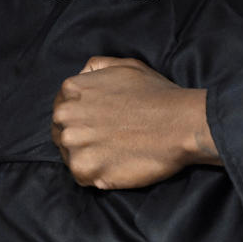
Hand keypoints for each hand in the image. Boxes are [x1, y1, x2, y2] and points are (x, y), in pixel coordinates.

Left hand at [51, 56, 219, 189]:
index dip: (82, 117)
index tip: (100, 123)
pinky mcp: (84, 169)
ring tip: (115, 152)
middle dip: (82, 136)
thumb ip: (96, 67)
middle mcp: (66, 114)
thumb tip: (82, 75)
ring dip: (88, 156)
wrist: (180, 124)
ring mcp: (73, 143)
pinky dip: (97, 174)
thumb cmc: (157, 94)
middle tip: (109, 140)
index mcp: (72, 89)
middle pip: (62, 132)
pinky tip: (117, 164)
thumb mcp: (126, 65)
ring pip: (69, 155)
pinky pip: (81, 176)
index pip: (62, 107)